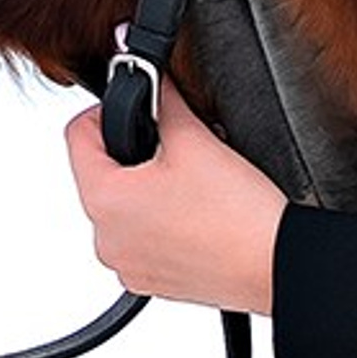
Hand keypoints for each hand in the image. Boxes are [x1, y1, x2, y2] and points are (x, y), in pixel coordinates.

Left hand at [65, 80, 287, 314]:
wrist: (279, 267)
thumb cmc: (238, 215)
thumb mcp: (193, 138)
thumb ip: (160, 98)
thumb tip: (144, 75)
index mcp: (103, 201)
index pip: (78, 134)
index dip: (108, 111)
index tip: (140, 111)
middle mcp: (105, 239)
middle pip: (101, 171)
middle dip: (133, 152)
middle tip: (176, 148)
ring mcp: (128, 266)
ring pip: (123, 206)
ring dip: (147, 188)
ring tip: (190, 184)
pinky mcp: (152, 282)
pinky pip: (142, 238)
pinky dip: (160, 221)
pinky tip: (195, 213)